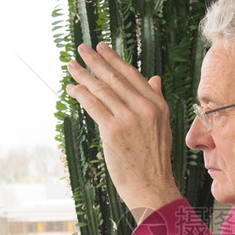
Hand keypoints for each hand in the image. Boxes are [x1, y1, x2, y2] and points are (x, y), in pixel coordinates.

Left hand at [65, 43, 182, 222]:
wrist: (152, 187)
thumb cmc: (155, 160)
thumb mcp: (163, 126)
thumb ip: (156, 99)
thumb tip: (154, 78)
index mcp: (158, 105)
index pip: (133, 75)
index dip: (114, 59)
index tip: (101, 48)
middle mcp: (145, 108)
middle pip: (115, 77)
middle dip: (95, 61)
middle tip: (81, 49)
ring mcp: (129, 118)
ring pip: (101, 89)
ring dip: (83, 75)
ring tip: (71, 66)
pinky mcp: (113, 130)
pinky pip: (93, 105)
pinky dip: (80, 94)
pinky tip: (72, 88)